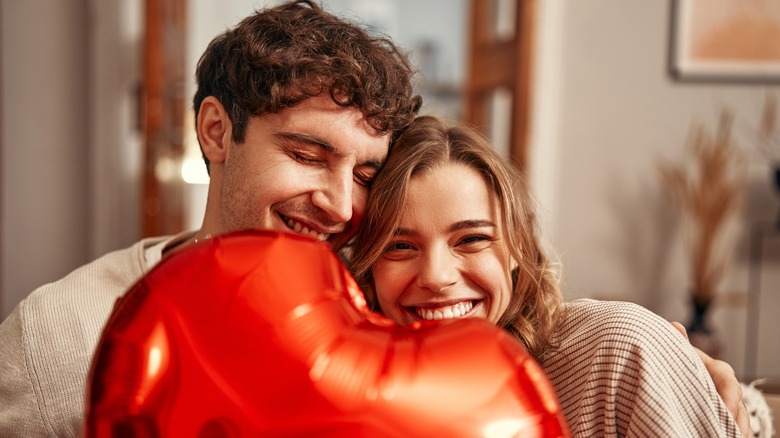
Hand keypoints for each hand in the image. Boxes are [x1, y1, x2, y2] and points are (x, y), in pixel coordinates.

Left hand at [671, 321, 749, 437]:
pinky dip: (729, 434)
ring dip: (734, 432)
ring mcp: (730, 407)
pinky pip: (733, 430)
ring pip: (739, 422)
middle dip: (735, 421)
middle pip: (738, 408)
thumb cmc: (686, 363)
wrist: (688, 373)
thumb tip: (674, 325)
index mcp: (720, 372)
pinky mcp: (726, 420)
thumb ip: (680, 343)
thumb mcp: (683, 353)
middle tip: (728, 433)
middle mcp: (729, 391)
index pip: (730, 383)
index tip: (724, 408)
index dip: (729, 397)